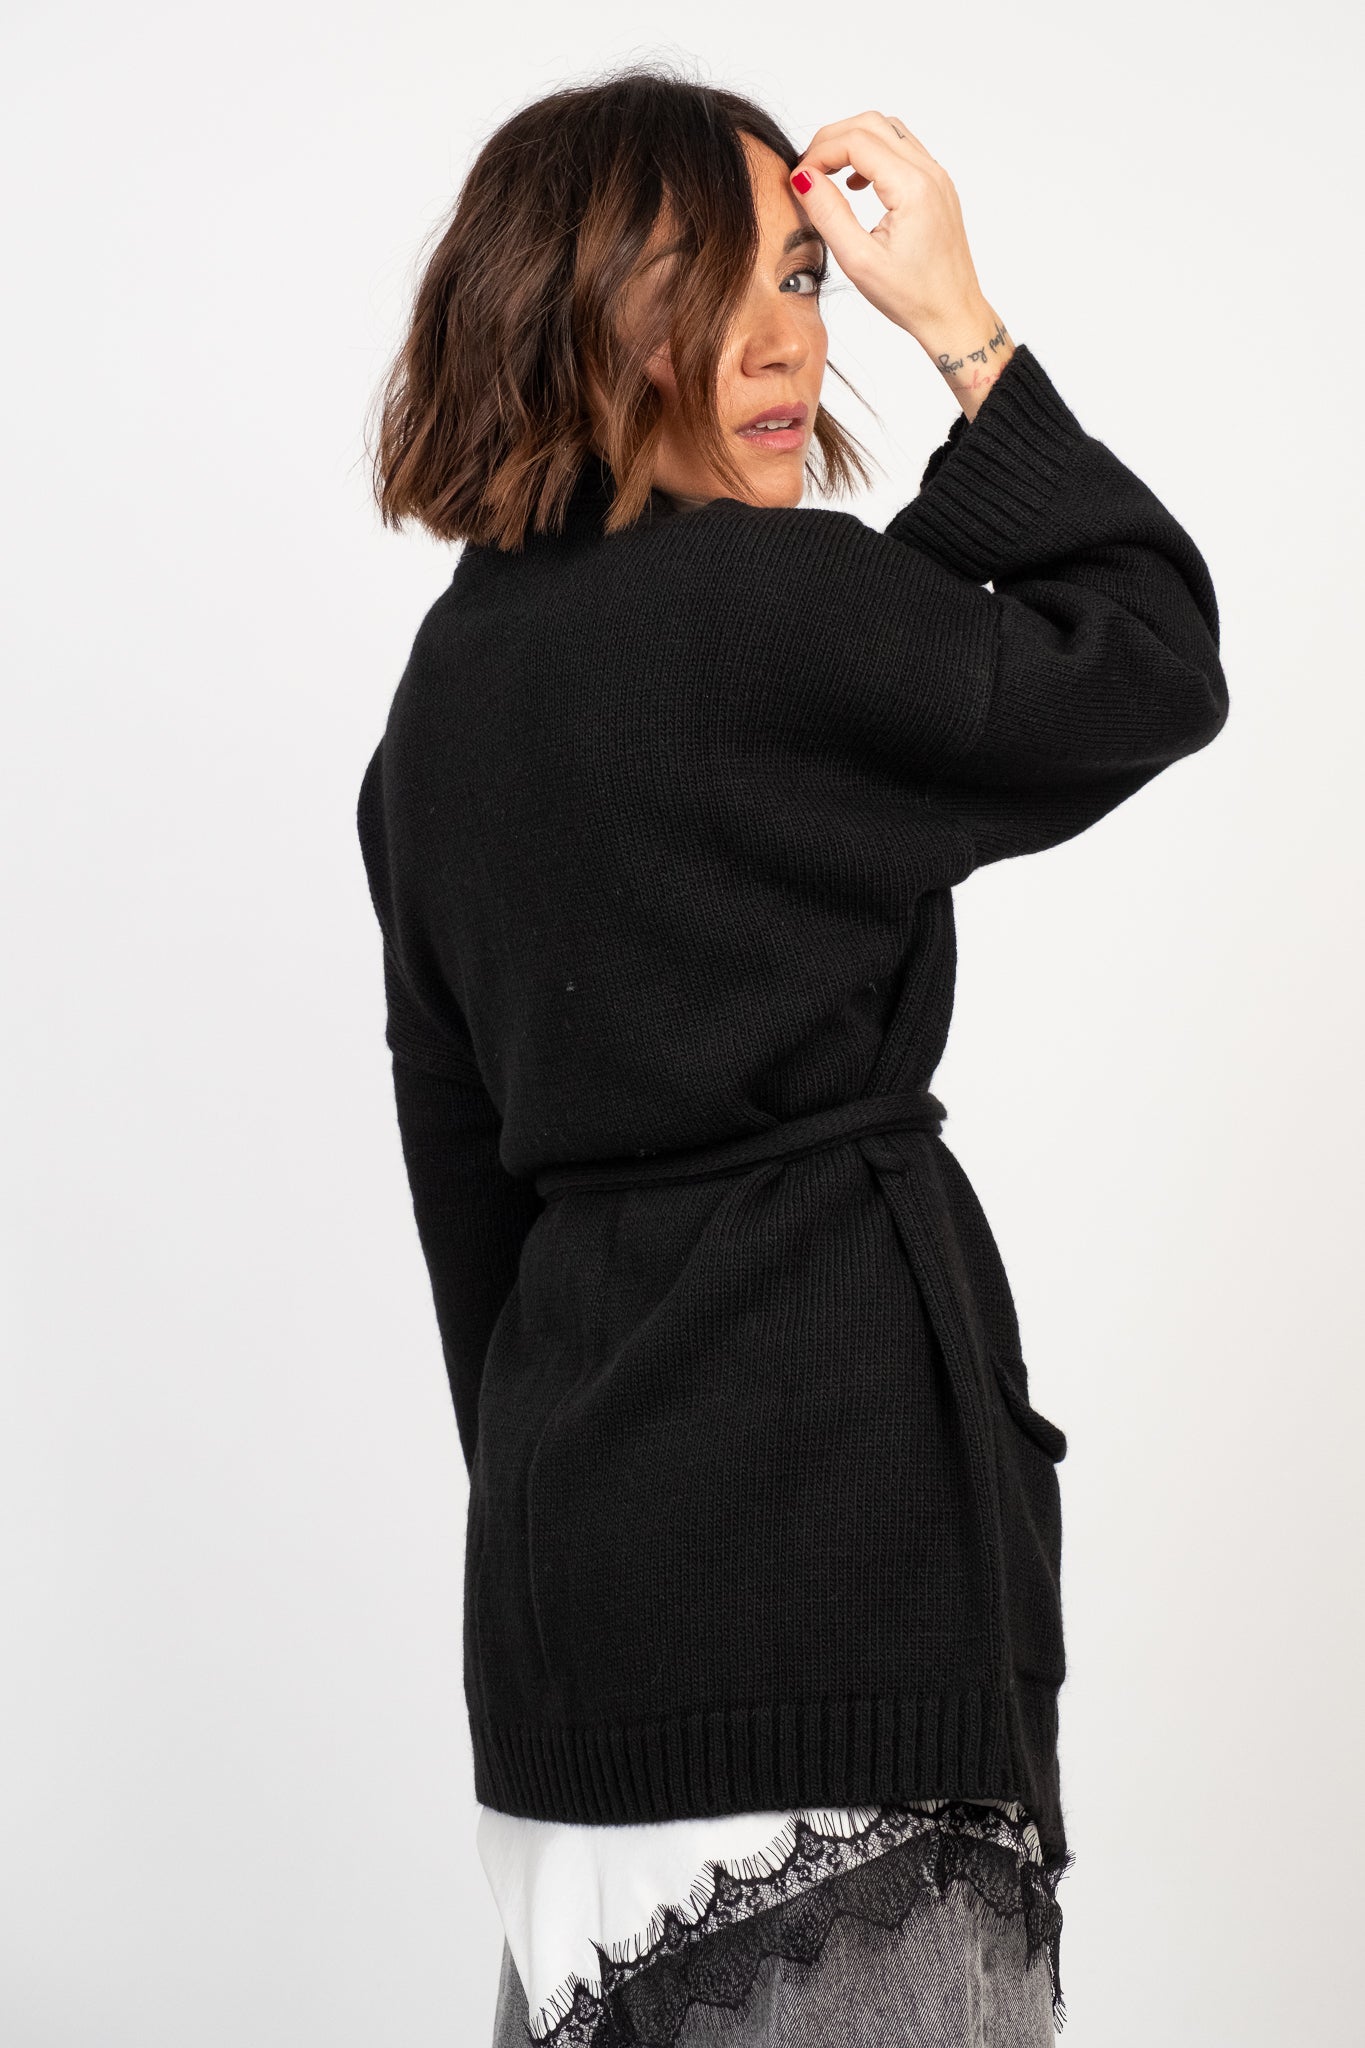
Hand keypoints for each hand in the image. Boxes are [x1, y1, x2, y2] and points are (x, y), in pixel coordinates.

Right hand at [790, 112, 1012, 407]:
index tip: (798, 179)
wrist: (953, 315)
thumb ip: (828, 213)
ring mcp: (936, 176)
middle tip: (808, 171)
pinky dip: (872, 154)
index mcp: (912, 187)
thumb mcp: (859, 261)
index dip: (819, 152)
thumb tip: (803, 177)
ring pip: (887, 131)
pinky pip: (901, 150)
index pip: (856, 140)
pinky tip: (856, 184)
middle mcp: (929, 172)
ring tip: (828, 175)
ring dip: (853, 143)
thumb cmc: (912, 297)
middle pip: (871, 124)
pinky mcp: (936, 186)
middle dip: (833, 140)